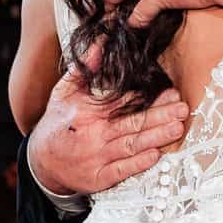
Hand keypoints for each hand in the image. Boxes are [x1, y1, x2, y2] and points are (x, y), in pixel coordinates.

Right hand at [28, 71, 188, 196]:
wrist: (40, 160)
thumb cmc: (57, 123)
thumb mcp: (64, 91)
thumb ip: (84, 69)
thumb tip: (101, 44)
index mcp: (89, 112)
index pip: (123, 102)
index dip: (148, 96)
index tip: (170, 90)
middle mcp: (95, 134)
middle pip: (132, 123)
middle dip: (160, 115)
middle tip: (182, 108)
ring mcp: (97, 158)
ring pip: (132, 146)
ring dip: (157, 137)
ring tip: (177, 127)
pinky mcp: (99, 178)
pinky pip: (122, 171)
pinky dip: (138, 164)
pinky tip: (155, 156)